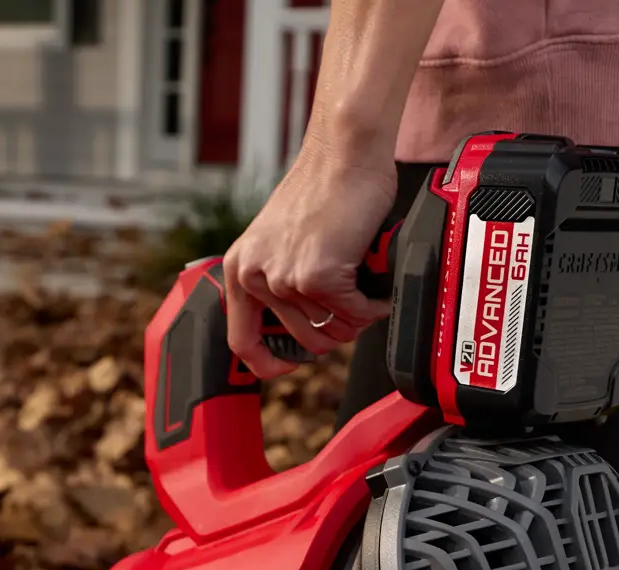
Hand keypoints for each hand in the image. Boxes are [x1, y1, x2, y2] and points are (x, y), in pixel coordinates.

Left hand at [223, 153, 398, 378]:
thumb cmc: (324, 189)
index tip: (288, 367)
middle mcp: (256, 276)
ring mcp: (285, 279)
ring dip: (358, 315)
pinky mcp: (318, 276)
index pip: (242, 341)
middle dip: (336, 329)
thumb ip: (280, 280)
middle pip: (304, 342)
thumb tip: (304, 328)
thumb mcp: (282, 241)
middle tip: (353, 302)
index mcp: (241, 269)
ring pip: (334, 331)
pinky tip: (377, 281)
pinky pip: (357, 314)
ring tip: (365, 286)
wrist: (344, 152)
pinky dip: (375, 304)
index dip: (267, 364)